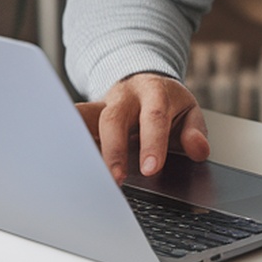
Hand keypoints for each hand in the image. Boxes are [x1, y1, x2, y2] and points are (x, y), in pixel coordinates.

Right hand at [77, 74, 209, 184]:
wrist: (144, 81)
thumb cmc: (167, 103)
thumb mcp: (189, 111)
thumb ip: (195, 131)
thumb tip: (198, 150)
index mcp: (154, 92)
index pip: (153, 116)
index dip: (152, 143)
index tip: (150, 169)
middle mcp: (124, 96)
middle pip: (113, 119)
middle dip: (114, 150)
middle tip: (116, 179)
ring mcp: (101, 105)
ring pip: (84, 119)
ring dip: (81, 146)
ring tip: (82, 173)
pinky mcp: (86, 117)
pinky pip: (73, 127)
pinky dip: (68, 143)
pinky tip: (63, 163)